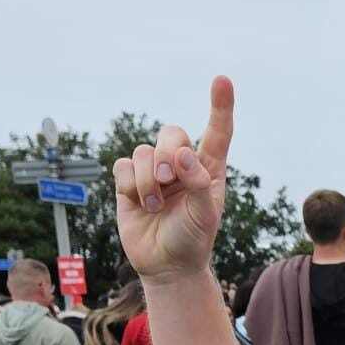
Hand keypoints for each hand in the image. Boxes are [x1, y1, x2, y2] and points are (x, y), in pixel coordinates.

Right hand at [113, 76, 233, 282]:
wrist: (167, 265)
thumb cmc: (194, 238)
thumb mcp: (205, 214)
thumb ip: (198, 183)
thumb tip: (183, 154)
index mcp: (208, 167)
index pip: (217, 131)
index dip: (220, 105)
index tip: (222, 79)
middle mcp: (181, 163)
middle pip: (170, 133)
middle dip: (166, 154)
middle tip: (168, 181)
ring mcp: (153, 171)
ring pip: (142, 151)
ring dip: (147, 179)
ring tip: (155, 205)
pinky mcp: (129, 182)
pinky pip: (122, 166)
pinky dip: (129, 184)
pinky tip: (138, 203)